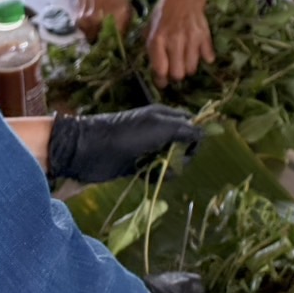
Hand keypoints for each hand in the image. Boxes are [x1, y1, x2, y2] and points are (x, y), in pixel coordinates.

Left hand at [47, 105, 201, 182]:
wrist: (90, 150)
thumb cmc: (126, 134)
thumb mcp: (160, 127)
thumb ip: (184, 130)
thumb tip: (204, 134)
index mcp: (164, 116)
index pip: (190, 124)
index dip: (195, 137)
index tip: (191, 149)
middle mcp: (158, 131)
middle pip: (183, 145)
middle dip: (183, 156)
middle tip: (173, 162)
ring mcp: (148, 148)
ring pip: (171, 160)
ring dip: (171, 168)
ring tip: (160, 171)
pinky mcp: (138, 165)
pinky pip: (157, 171)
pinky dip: (158, 175)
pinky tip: (150, 176)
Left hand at [147, 0, 213, 86]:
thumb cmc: (164, 12)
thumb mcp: (150, 28)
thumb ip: (152, 49)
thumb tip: (157, 69)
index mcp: (157, 39)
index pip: (160, 70)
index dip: (161, 80)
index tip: (162, 81)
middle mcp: (174, 41)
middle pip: (178, 74)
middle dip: (175, 75)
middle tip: (174, 69)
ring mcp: (191, 39)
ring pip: (192, 68)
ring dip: (188, 67)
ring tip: (185, 60)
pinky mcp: (205, 36)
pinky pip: (207, 56)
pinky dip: (204, 57)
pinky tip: (198, 52)